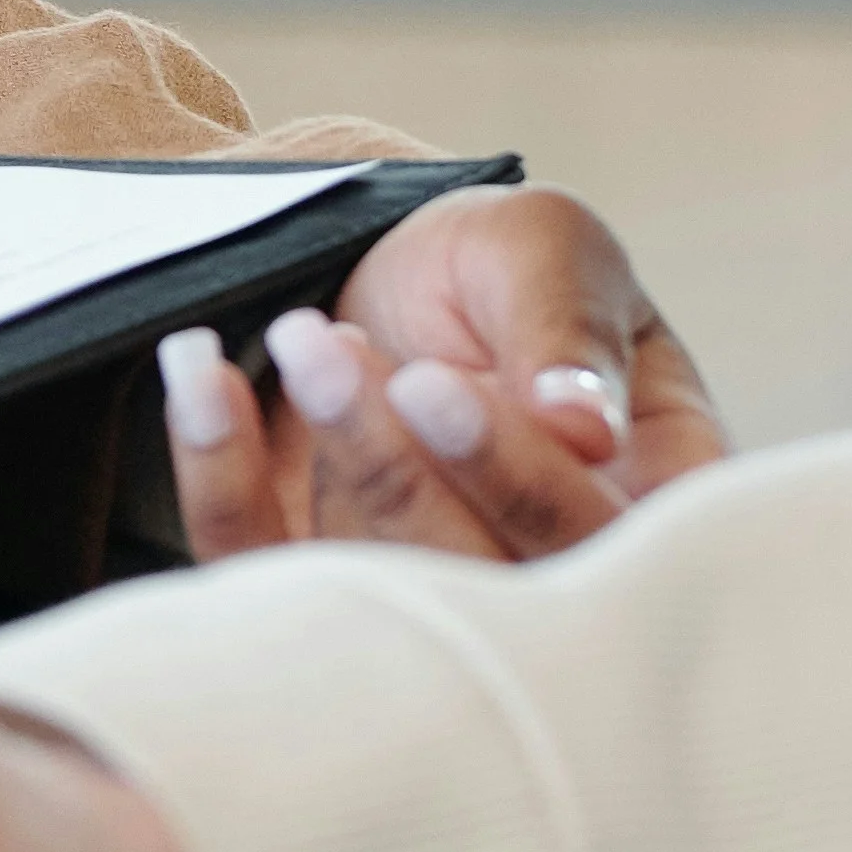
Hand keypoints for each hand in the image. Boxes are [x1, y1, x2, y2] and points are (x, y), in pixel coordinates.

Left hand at [160, 182, 728, 562]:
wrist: (390, 268)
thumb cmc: (500, 265)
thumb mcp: (549, 250)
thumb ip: (573, 328)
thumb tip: (586, 430)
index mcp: (648, 504)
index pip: (601, 543)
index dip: (514, 477)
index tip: (432, 381)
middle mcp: (551, 578)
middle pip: (487, 592)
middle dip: (398, 468)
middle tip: (336, 342)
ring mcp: (434, 601)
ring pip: (377, 590)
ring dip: (327, 451)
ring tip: (305, 333)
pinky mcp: (317, 593)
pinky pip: (255, 570)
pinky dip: (216, 471)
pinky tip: (203, 371)